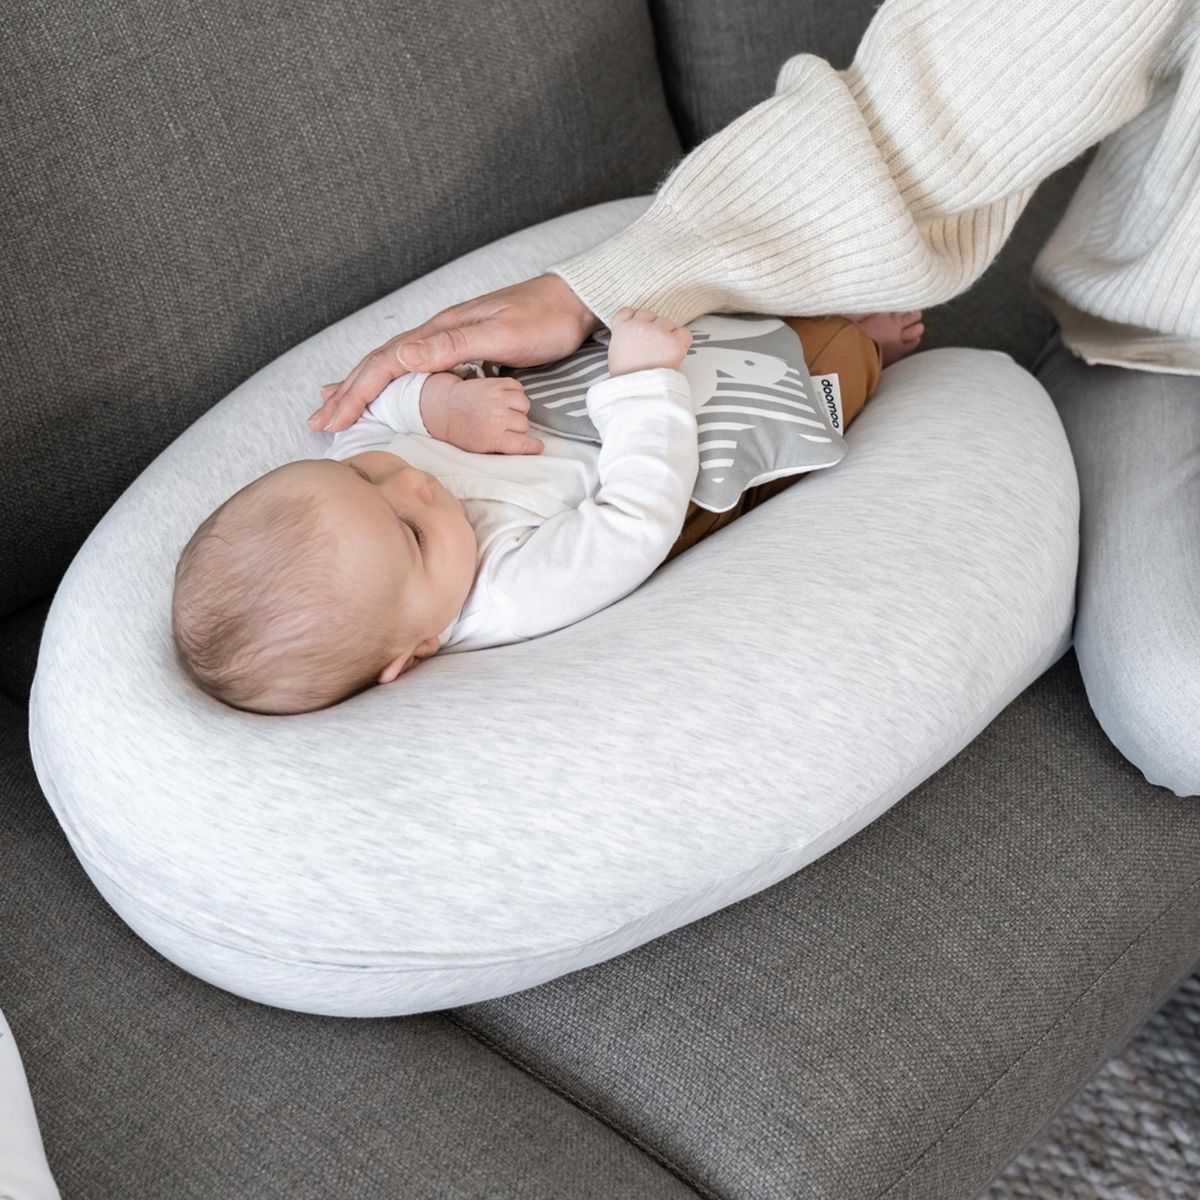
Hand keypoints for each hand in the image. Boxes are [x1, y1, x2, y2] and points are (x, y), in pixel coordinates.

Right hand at [307, 272, 601, 433]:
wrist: (572, 302)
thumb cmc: (543, 321)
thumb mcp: (500, 334)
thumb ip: (453, 344)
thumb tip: (402, 354)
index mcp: (441, 331)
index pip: (386, 363)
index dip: (357, 393)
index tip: (334, 421)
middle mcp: (438, 333)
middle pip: (380, 363)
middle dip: (347, 394)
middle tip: (318, 422)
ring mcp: (449, 339)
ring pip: (392, 365)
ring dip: (361, 387)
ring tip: (335, 406)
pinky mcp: (462, 348)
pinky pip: (412, 368)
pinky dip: (390, 382)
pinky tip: (385, 390)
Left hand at [420, 374, 543, 454]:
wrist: (445, 407)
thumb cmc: (463, 431)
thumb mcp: (481, 448)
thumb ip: (503, 448)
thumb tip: (526, 448)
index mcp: (494, 438)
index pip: (525, 444)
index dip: (534, 446)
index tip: (537, 446)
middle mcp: (498, 418)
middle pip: (525, 424)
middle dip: (519, 427)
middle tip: (507, 426)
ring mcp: (497, 398)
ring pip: (525, 404)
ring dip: (519, 409)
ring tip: (507, 410)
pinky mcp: (495, 383)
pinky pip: (519, 387)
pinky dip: (516, 392)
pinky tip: (506, 398)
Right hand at [606, 307, 691, 374]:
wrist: (638, 394)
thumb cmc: (627, 377)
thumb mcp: (615, 352)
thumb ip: (624, 335)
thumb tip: (636, 330)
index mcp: (621, 327)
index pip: (629, 312)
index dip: (635, 322)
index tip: (638, 335)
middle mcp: (639, 325)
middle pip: (650, 315)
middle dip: (652, 329)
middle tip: (651, 349)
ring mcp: (658, 333)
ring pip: (667, 323)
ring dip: (666, 335)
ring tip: (660, 355)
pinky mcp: (675, 343)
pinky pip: (684, 333)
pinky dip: (682, 342)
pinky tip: (672, 354)